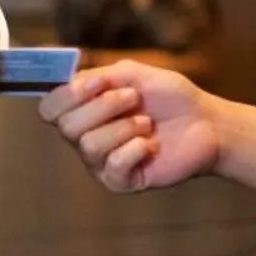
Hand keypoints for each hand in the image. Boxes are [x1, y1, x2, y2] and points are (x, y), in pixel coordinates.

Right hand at [40, 62, 220, 191]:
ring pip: (89, 145)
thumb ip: (102, 74)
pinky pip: (113, 166)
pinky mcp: (121, 181)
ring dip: (124, 127)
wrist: (205, 122)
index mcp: (84, 109)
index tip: (98, 83)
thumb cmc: (171, 98)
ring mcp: (102, 162)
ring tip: (148, 123)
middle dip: (103, 106)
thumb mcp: (135, 75)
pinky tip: (151, 145)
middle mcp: (86, 137)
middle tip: (134, 98)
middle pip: (66, 126)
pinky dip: (135, 149)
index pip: (50, 107)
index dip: (67, 95)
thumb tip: (73, 79)